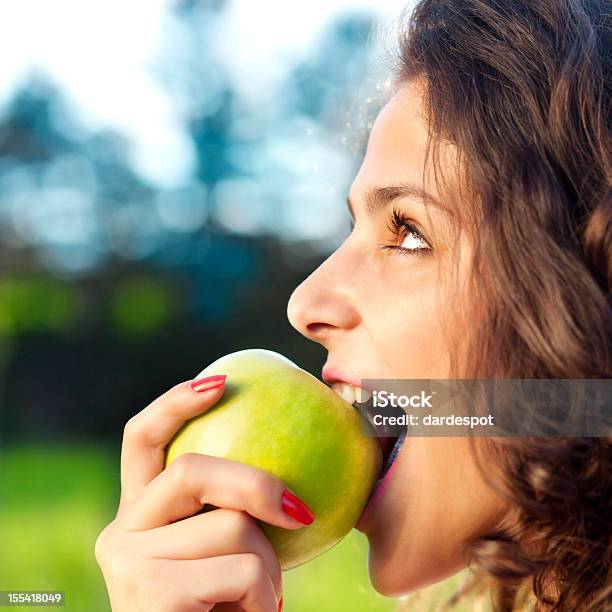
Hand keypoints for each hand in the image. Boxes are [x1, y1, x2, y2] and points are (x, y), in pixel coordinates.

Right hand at [95, 375, 310, 610]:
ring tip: (255, 606)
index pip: (142, 441)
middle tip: (298, 512)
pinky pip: (243, 571)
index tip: (222, 379)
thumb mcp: (230, 556)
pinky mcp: (150, 596)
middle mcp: (121, 535)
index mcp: (141, 519)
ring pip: (232, 527)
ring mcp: (129, 567)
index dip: (176, 403)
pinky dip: (265, 600)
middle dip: (256, 483)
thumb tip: (298, 474)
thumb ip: (235, 513)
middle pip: (193, 470)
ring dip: (267, 571)